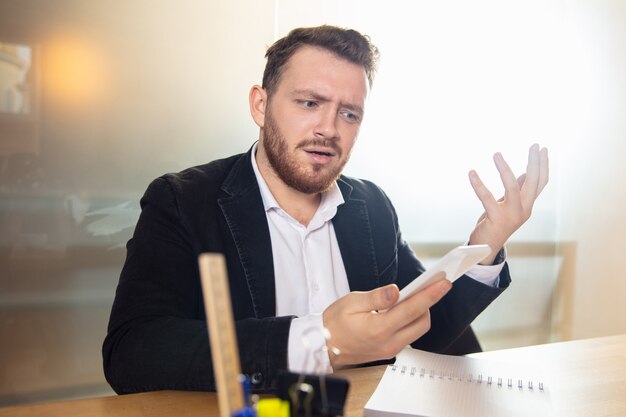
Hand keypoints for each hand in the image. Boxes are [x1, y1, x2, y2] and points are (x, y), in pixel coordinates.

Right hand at [322, 274, 450, 368]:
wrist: (323, 347)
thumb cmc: (334, 323)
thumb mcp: (351, 302)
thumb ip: (376, 297)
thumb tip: (395, 290)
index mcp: (379, 329)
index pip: (413, 309)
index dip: (431, 294)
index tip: (443, 284)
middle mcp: (389, 342)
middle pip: (422, 322)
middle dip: (427, 304)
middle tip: (426, 287)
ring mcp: (390, 349)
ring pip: (417, 330)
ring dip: (419, 313)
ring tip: (411, 297)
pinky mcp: (389, 351)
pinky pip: (408, 335)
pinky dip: (410, 321)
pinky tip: (401, 310)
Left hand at [468, 144, 548, 263]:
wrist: (486, 248)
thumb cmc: (496, 223)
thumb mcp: (509, 205)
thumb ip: (518, 190)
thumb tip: (525, 173)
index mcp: (528, 205)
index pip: (541, 182)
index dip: (543, 165)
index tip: (542, 149)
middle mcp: (524, 209)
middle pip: (534, 183)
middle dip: (535, 162)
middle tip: (534, 145)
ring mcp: (511, 215)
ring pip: (512, 187)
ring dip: (504, 169)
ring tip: (497, 154)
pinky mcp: (496, 218)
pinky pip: (487, 198)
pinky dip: (478, 185)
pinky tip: (471, 173)